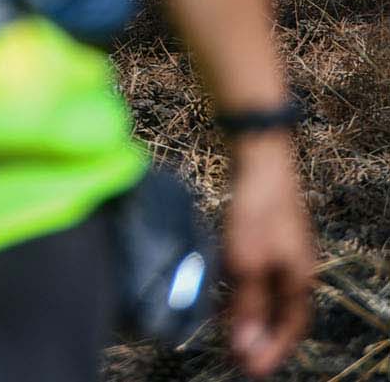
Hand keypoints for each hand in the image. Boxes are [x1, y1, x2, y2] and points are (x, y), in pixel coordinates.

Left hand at [222, 135, 315, 376]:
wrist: (259, 159)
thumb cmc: (256, 213)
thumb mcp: (247, 264)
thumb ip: (247, 306)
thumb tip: (247, 347)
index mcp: (299, 280)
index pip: (291, 327)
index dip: (272, 349)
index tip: (251, 370)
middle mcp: (296, 267)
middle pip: (281, 312)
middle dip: (260, 336)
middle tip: (237, 356)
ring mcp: (283, 249)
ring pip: (267, 292)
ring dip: (249, 313)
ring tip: (226, 331)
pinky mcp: (266, 234)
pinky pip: (257, 273)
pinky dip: (242, 289)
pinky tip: (222, 290)